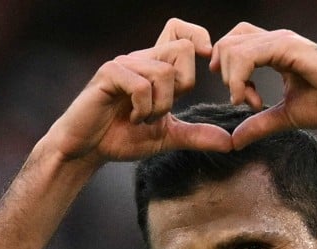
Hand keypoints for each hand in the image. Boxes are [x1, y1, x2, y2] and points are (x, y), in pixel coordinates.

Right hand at [46, 18, 232, 162]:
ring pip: (164, 72)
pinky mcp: (109, 74)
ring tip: (142, 119)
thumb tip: (229, 143)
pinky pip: (141, 85)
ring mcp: (125, 64)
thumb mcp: (167, 137)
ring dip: (160, 106)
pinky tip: (131, 119)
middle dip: (184, 85)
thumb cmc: (121, 137)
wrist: (87, 150)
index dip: (199, 38)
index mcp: (156, 67)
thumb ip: (196, 136)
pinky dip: (142, 109)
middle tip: (164, 109)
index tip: (204, 66)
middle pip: (183, 49)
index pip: (181, 31)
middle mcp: (142, 59)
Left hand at [210, 23, 316, 147]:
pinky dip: (238, 79)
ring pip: (231, 47)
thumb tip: (234, 141)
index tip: (242, 100)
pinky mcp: (287, 47)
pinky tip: (249, 100)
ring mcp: (281, 40)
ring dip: (231, 79)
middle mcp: (276, 39)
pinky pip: (246, 56)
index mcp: (276, 50)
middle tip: (243, 101)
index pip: (235, 44)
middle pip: (227, 42)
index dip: (227, 71)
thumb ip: (259, 125)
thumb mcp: (286, 116)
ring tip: (249, 102)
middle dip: (223, 74)